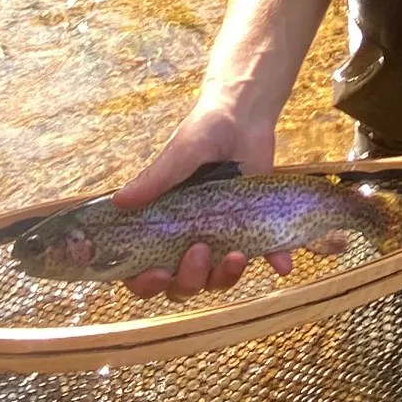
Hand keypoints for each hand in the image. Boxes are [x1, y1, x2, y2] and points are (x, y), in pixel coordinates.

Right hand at [111, 100, 293, 301]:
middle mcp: (188, 238)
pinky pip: (265, 254)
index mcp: (162, 226)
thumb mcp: (178, 155)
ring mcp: (222, 237)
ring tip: (235, 255)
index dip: (146, 283)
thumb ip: (154, 180)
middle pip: (182, 284)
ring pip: (217, 279)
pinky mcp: (254, 229)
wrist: (243, 116)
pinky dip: (275, 261)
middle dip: (188, 280)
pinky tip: (283, 265)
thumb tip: (119, 201)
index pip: (144, 270)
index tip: (157, 273)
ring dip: (224, 277)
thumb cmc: (202, 133)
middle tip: (199, 251)